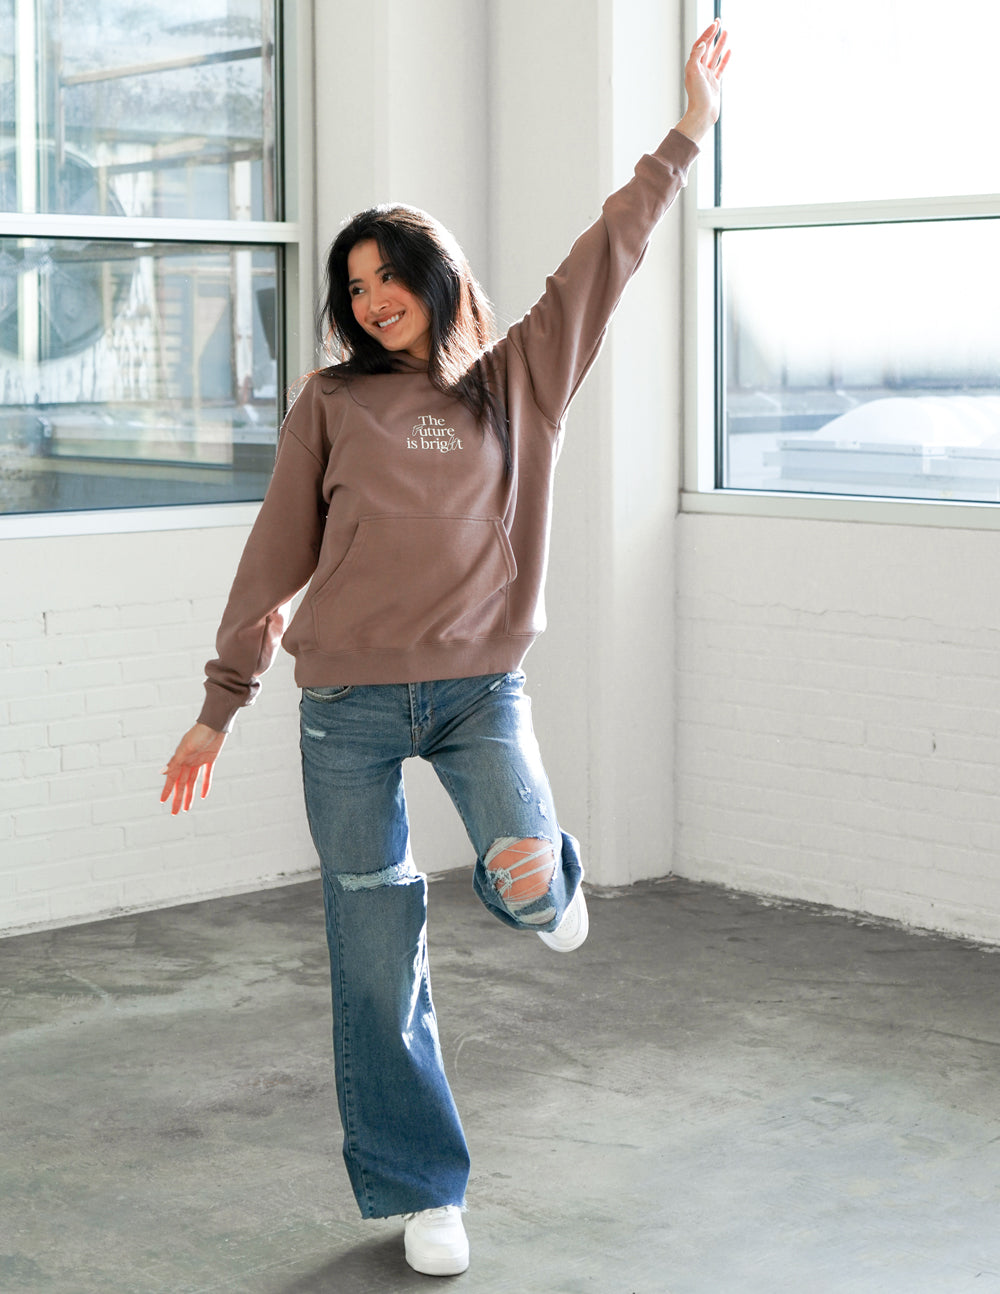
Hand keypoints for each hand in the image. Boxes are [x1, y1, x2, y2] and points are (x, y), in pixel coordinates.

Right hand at [160, 722, 226, 814]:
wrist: (215, 722)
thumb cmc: (199, 733)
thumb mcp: (186, 748)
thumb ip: (175, 762)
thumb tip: (162, 773)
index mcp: (180, 759)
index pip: (172, 778)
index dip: (167, 790)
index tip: (162, 801)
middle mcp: (187, 761)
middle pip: (182, 784)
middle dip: (178, 798)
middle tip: (176, 812)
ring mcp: (198, 760)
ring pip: (192, 782)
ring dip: (190, 794)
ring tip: (187, 808)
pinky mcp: (210, 759)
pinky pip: (207, 775)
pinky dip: (205, 785)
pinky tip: (203, 795)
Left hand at [676, 19, 730, 144]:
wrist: (702, 115)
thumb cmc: (697, 96)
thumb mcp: (694, 73)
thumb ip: (696, 57)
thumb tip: (702, 44)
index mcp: (693, 66)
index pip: (700, 45)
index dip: (707, 34)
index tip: (715, 24)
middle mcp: (699, 70)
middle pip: (707, 48)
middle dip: (713, 34)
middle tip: (719, 22)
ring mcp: (707, 77)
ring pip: (715, 56)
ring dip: (720, 44)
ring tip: (727, 32)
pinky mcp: (715, 84)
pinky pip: (720, 68)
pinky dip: (725, 59)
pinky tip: (730, 51)